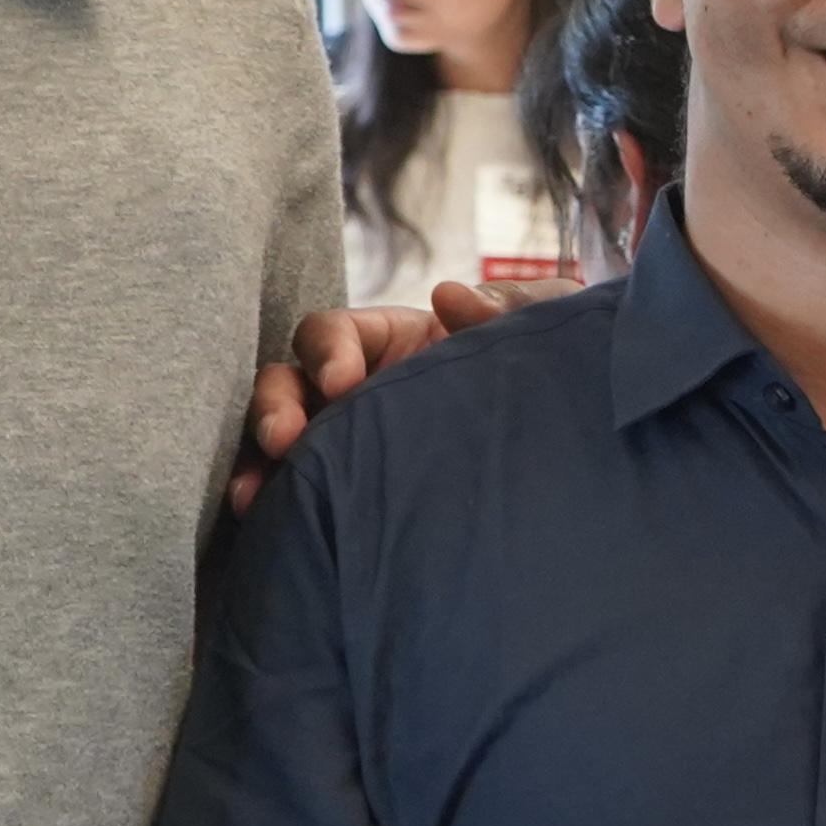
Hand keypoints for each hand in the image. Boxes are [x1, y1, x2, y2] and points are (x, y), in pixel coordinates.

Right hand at [230, 287, 536, 509]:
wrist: (571, 457)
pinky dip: (276, 509)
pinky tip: (269, 529)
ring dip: (259, 463)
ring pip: (279, 446)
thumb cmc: (549, 375)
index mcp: (393, 345)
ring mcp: (349, 445)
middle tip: (286, 438)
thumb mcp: (546, 327)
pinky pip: (299, 498)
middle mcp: (358, 392)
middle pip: (287, 385)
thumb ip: (508, 308)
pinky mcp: (351, 498)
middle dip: (275, 407)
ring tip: (254, 496)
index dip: (326, 350)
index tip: (343, 380)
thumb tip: (450, 297)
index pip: (332, 333)